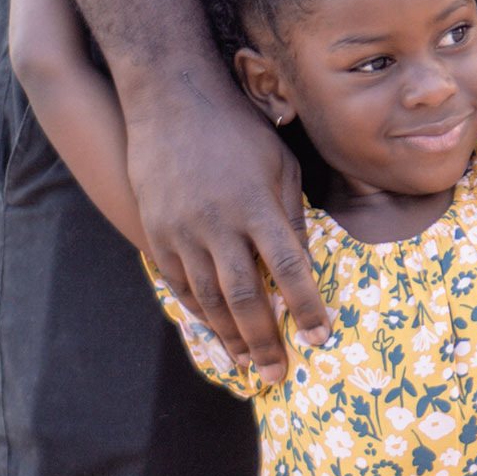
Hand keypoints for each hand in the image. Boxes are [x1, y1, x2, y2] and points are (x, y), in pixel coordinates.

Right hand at [123, 78, 330, 383]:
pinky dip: (201, 313)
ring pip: (208, 300)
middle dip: (266, 340)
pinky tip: (217, 331)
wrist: (171, 102)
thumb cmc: (239, 129)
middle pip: (244, 297)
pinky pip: (180, 286)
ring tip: (251, 363)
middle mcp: (218, 223)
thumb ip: (290, 216)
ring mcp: (182, 231)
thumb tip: (302, 266)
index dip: (306, 306)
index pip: (288, 267)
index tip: (319, 336)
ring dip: (232, 337)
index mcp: (256, 203)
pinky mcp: (157, 234)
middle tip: (281, 373)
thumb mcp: (280, 163)